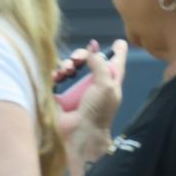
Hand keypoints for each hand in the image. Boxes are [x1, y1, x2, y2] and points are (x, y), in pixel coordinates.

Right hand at [55, 39, 127, 175]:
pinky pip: (58, 76)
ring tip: (66, 71)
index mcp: (110, 80)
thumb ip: (100, 64)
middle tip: (77, 59)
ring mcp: (78, 87)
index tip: (118, 42)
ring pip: (71, 65)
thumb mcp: (105, 86)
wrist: (81, 132)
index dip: (118, 51)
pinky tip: (57, 76)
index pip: (116, 62)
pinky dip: (57, 73)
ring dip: (67, 64)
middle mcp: (94, 82)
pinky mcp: (63, 92)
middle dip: (81, 54)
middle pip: (89, 59)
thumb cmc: (98, 111)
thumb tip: (93, 46)